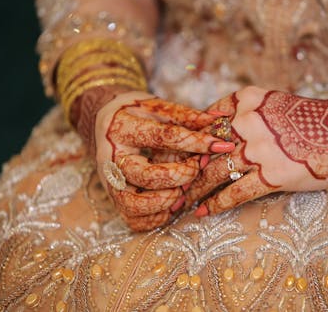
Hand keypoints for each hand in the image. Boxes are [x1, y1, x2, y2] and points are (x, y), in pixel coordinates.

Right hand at [95, 91, 234, 229]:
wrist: (105, 123)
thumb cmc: (137, 113)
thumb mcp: (159, 107)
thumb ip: (189, 116)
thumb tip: (222, 119)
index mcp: (123, 128)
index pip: (163, 136)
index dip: (196, 142)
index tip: (221, 144)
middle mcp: (111, 157)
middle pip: (145, 176)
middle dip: (179, 176)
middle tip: (196, 169)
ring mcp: (110, 181)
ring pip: (133, 204)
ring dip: (165, 202)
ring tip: (182, 192)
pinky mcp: (113, 198)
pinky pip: (133, 220)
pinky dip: (156, 218)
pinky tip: (172, 204)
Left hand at [187, 85, 327, 215]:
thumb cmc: (314, 118)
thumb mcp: (276, 101)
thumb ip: (247, 110)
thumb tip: (220, 129)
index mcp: (247, 101)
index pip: (206, 122)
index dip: (188, 140)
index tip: (174, 153)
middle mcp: (248, 123)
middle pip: (206, 149)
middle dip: (186, 168)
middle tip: (171, 182)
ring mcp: (259, 150)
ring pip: (215, 172)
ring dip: (195, 190)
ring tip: (180, 201)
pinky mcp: (272, 174)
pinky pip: (236, 192)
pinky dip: (217, 203)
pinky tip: (204, 212)